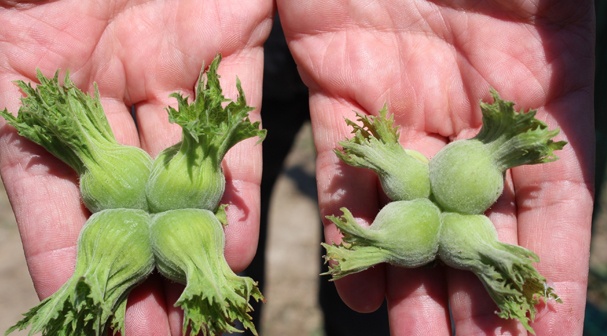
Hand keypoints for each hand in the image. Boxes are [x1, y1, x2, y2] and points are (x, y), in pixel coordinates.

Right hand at [0, 1, 271, 334]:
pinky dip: (238, 178)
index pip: (48, 186)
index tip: (85, 318)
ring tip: (203, 297)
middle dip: (141, 262)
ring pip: (183, 167)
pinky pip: (236, 119)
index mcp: (36, 76)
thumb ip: (14, 93)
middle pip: (125, 192)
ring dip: (193, 236)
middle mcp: (105, 85)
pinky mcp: (230, 40)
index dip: (63, 254)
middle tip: (158, 332)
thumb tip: (11, 137)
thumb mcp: (11, 28)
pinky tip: (240, 237)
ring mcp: (168, 69)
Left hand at [277, 1, 593, 333]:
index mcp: (538, 93)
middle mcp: (469, 114)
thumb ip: (563, 62)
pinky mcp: (337, 82)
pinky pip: (341, 168)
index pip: (551, 203)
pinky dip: (350, 226)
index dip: (553, 270)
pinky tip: (357, 294)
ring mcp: (403, 106)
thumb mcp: (549, 4)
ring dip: (413, 282)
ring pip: (407, 209)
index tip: (550, 335)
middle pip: (473, 222)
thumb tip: (565, 142)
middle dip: (475, 295)